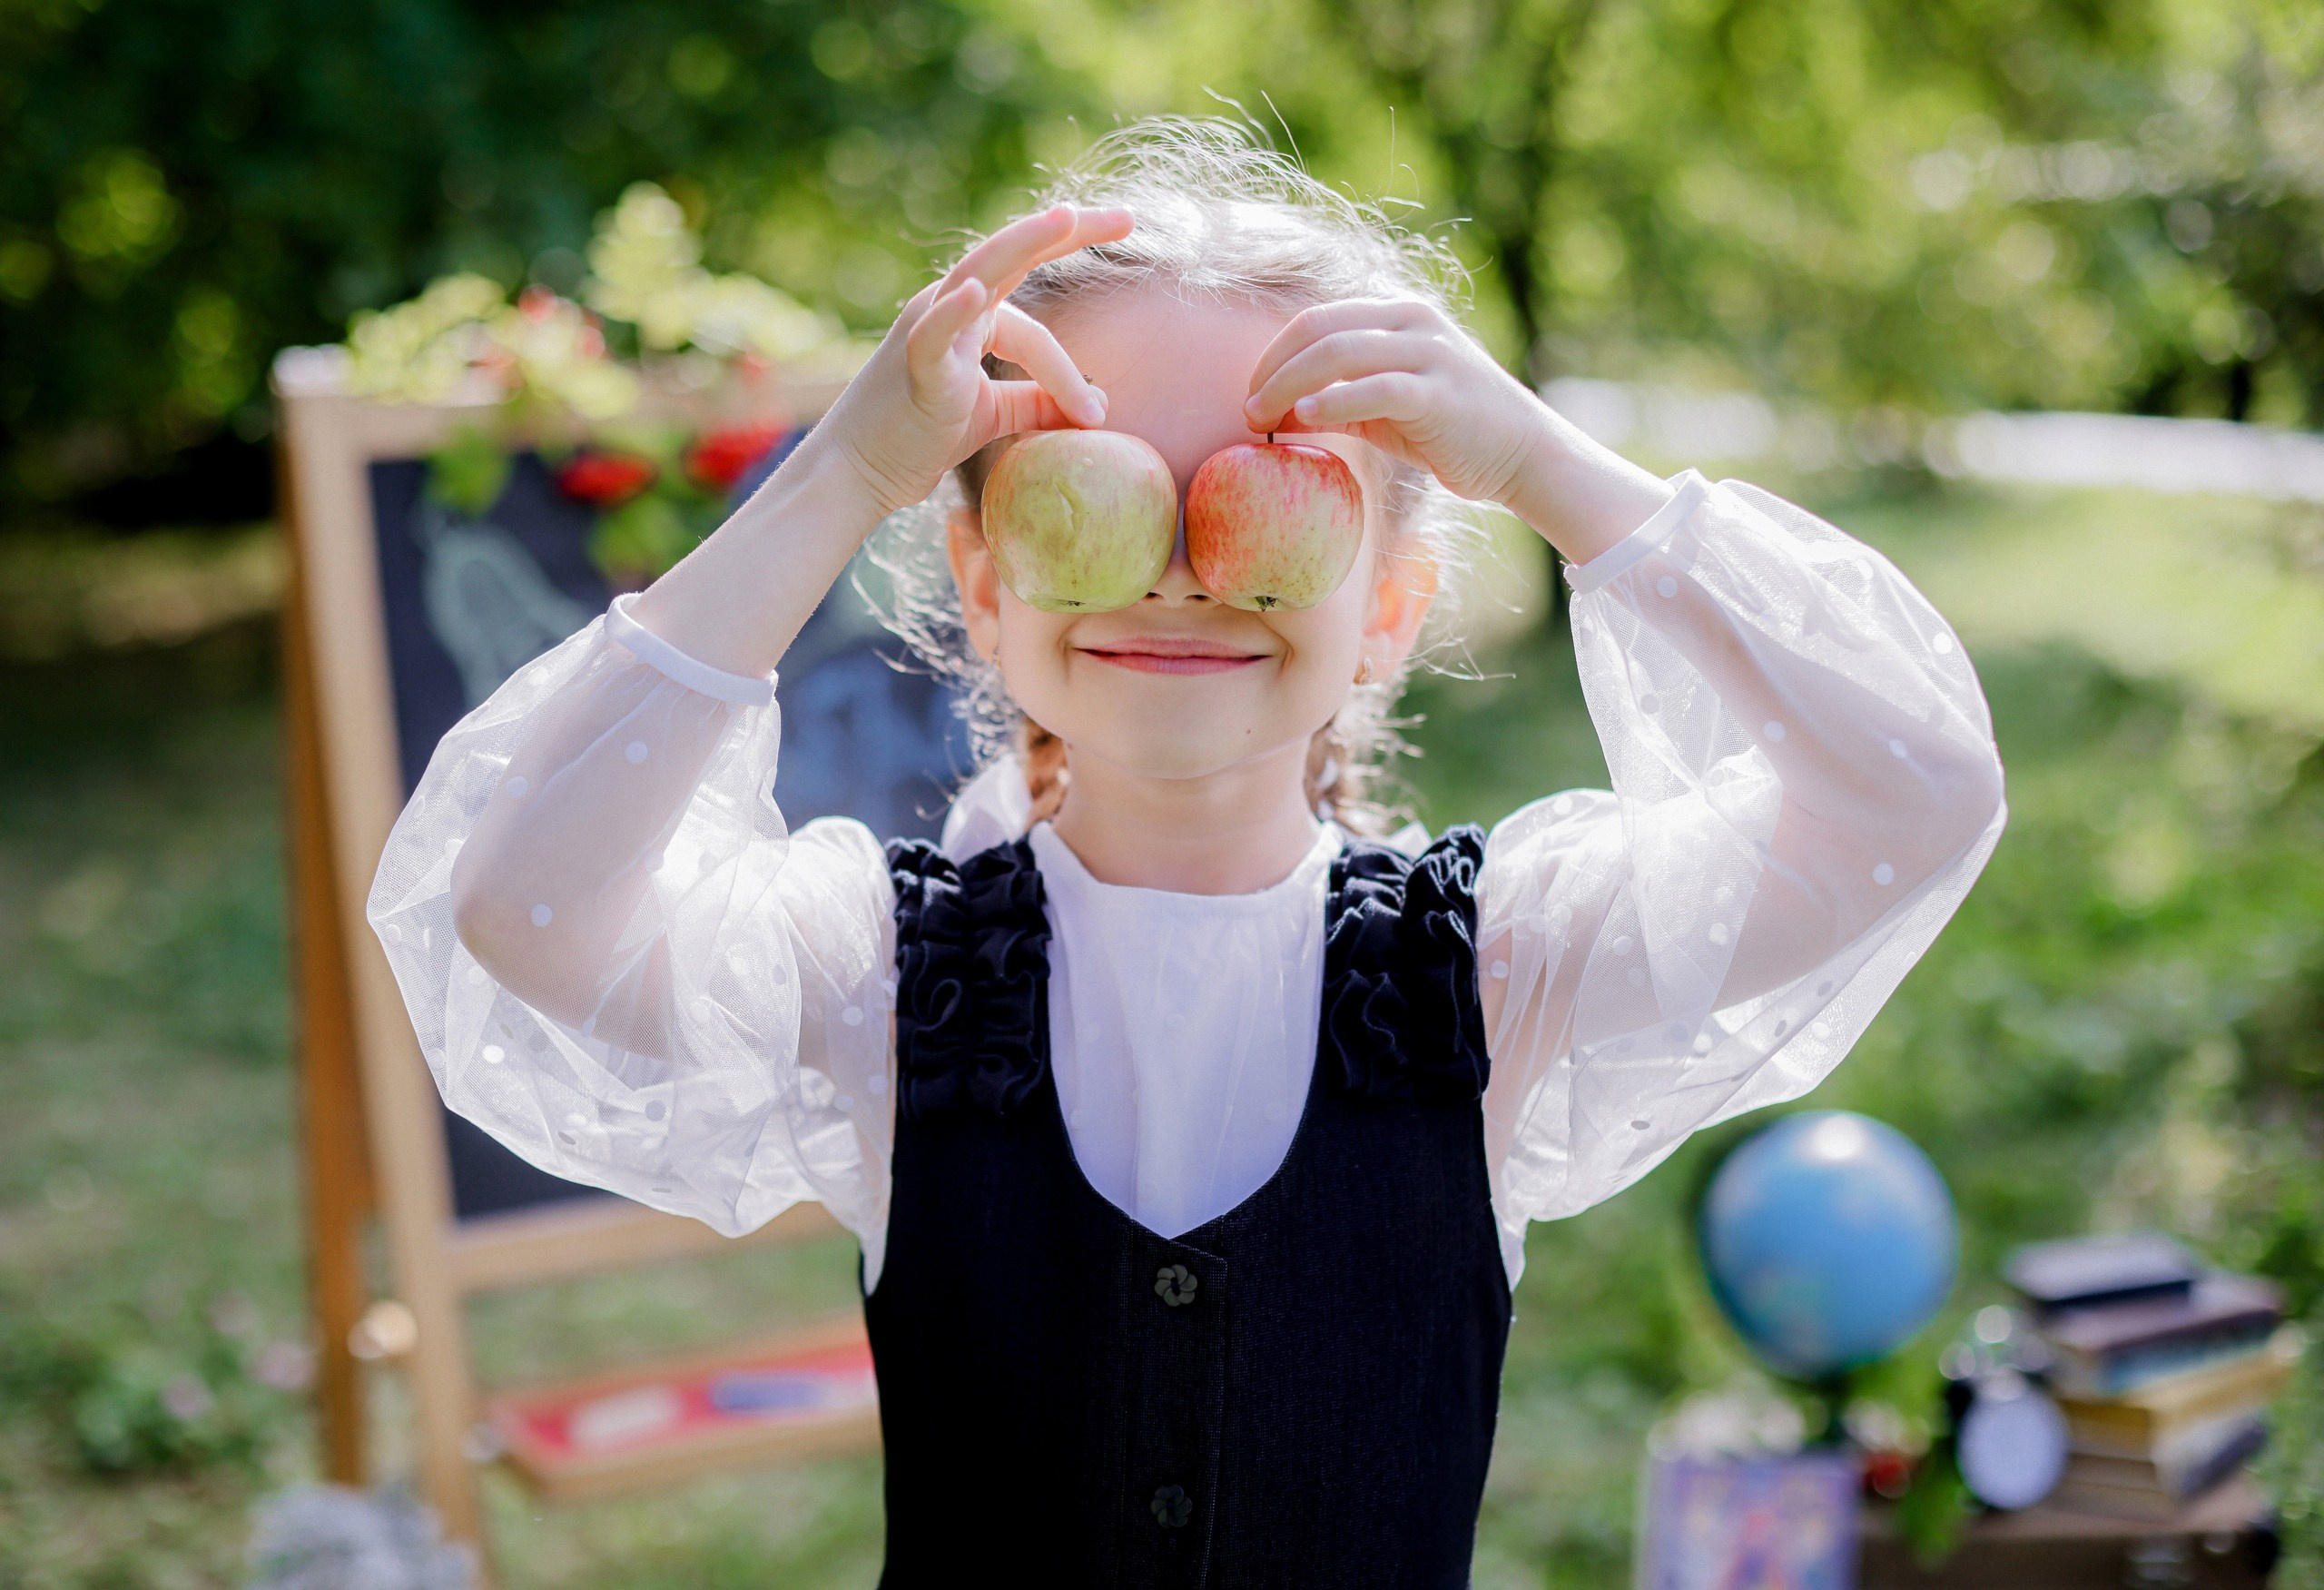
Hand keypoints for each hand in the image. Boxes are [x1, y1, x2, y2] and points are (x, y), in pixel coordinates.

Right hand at [818, 204, 1132, 515]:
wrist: (857, 472)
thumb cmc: (918, 437)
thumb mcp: (990, 415)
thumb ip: (1037, 401)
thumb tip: (1098, 408)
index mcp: (969, 318)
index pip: (1033, 322)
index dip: (1071, 362)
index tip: (1105, 404)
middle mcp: (947, 307)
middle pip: (1012, 257)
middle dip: (1067, 231)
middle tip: (1127, 215)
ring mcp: (927, 329)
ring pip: (979, 274)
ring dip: (1023, 242)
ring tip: (1066, 218)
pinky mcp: (912, 364)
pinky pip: (933, 331)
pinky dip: (954, 310)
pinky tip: (976, 292)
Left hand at [1241, 299, 1670, 562]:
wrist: (1523, 455)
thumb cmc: (1450, 434)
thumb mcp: (1385, 412)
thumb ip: (1337, 403)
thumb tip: (1274, 415)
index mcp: (1396, 316)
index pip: (1317, 320)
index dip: (1274, 355)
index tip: (1250, 393)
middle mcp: (1411, 322)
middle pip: (1319, 328)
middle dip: (1272, 368)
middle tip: (1246, 409)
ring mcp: (1428, 352)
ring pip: (1339, 350)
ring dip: (1288, 383)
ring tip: (1262, 416)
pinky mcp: (1440, 390)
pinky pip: (1376, 387)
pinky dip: (1334, 399)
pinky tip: (1305, 417)